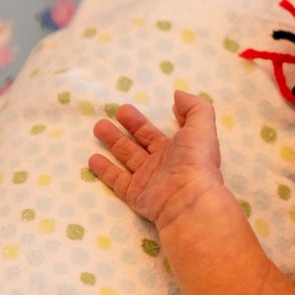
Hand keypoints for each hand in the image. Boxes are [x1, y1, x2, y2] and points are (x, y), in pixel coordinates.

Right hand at [88, 91, 224, 228]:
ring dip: (114, 142)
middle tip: (115, 112)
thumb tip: (179, 96)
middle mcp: (163, 164)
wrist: (188, 198)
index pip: (158, 133)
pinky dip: (105, 170)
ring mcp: (149, 180)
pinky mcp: (136, 195)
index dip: (145, 121)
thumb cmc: (196, 161)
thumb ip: (195, 108)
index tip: (130, 109)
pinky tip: (92, 159)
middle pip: (141, 142)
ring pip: (127, 158)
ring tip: (98, 127)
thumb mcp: (202, 127)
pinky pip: (117, 181)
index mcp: (179, 149)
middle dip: (129, 127)